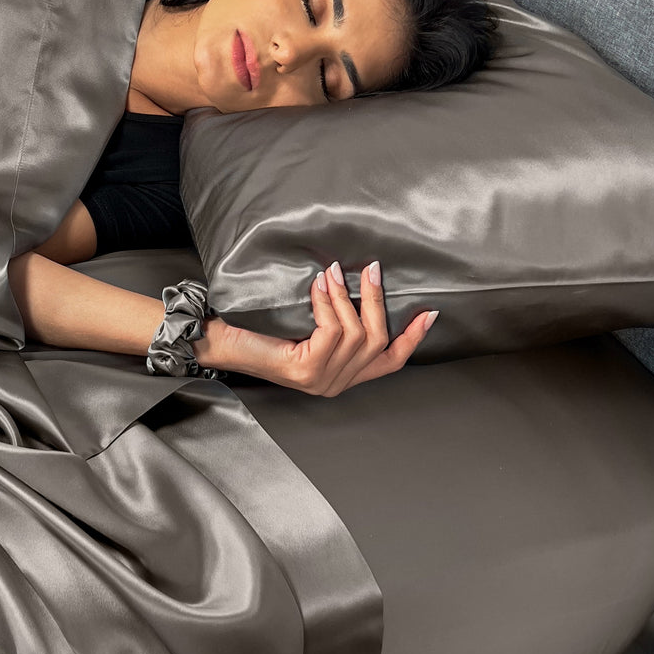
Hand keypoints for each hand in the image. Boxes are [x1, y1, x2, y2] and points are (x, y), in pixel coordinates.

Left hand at [217, 261, 436, 395]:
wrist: (222, 342)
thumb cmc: (260, 330)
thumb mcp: (308, 326)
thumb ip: (336, 320)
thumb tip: (360, 282)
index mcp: (342, 375)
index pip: (389, 362)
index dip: (413, 339)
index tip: (430, 313)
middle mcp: (336, 383)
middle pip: (378, 342)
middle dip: (377, 301)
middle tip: (372, 269)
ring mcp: (322, 380)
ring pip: (356, 334)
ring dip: (347, 297)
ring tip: (334, 272)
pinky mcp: (307, 370)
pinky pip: (332, 330)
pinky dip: (328, 303)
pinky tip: (318, 286)